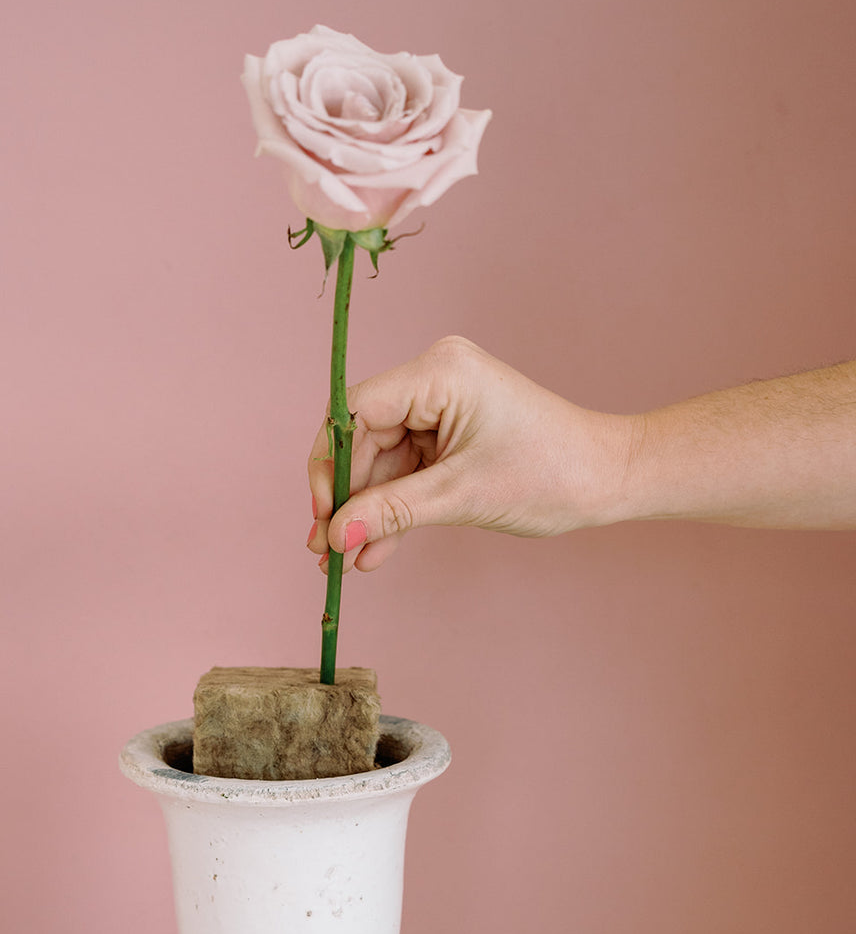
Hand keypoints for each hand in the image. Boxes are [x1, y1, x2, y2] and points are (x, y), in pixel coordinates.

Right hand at [307, 335, 630, 571]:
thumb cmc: (552, 473)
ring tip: (344, 561)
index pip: (355, 411)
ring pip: (380, 461)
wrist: (608, 480)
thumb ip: (391, 513)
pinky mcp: (448, 435)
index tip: (323, 514)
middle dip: (346, 497)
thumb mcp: (462, 496)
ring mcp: (441, 407)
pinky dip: (391, 510)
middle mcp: (434, 379)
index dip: (330, 464)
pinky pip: (405, 472)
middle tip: (325, 549)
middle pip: (362, 438)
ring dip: (365, 512)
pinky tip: (373, 551)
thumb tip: (335, 535)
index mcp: (439, 372)